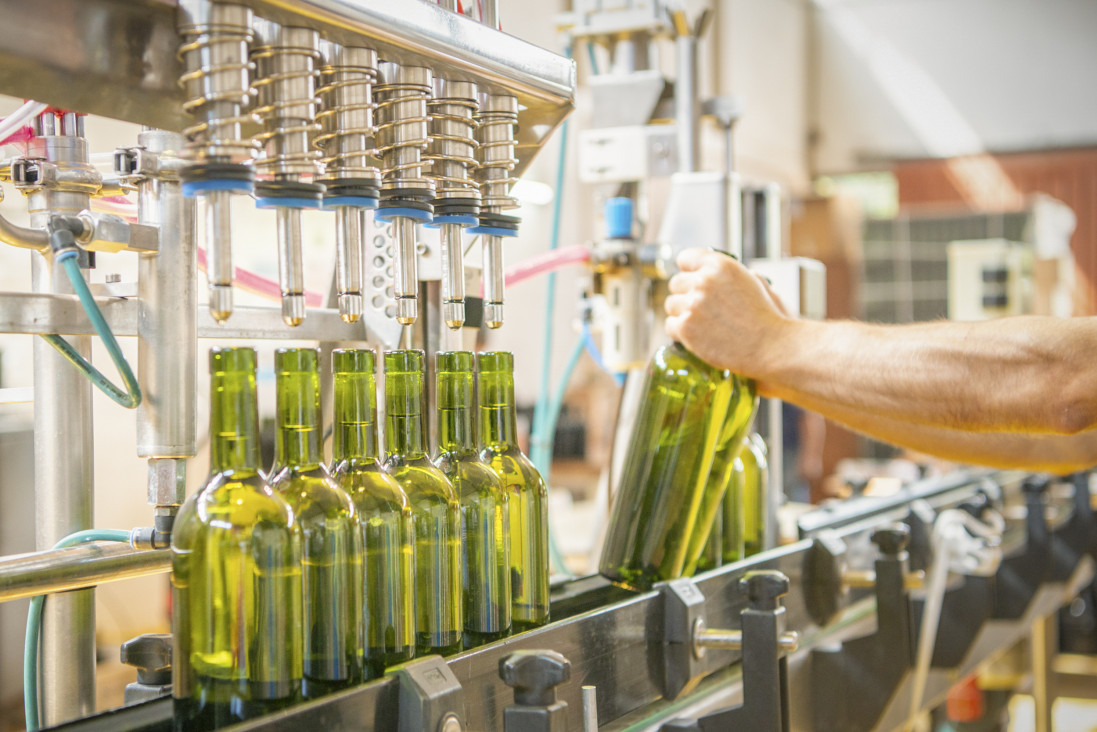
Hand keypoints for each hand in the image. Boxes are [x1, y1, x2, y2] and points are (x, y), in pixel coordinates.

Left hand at [664, 248, 792, 379]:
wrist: (770, 345)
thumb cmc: (765, 317)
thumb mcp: (751, 281)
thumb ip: (727, 273)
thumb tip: (708, 271)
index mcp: (719, 265)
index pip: (685, 258)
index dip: (689, 271)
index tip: (692, 280)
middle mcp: (703, 280)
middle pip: (676, 283)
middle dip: (685, 295)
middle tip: (700, 309)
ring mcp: (692, 304)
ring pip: (671, 304)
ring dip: (681, 314)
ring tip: (701, 324)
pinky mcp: (686, 327)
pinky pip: (670, 325)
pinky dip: (680, 333)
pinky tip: (697, 337)